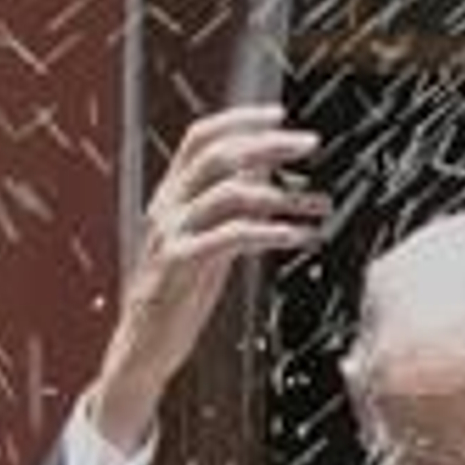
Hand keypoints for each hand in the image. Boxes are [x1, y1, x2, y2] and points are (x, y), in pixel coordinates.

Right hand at [91, 106, 327, 451]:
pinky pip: (230, 237)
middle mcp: (167, 207)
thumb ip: (230, 213)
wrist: (144, 349)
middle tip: (311, 144)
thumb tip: (266, 178)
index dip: (239, 121)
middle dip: (268, 145)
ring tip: (320, 205)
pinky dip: (269, 231)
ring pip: (229, 194)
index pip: (200, 139)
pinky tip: (300, 235)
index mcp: (171, 196)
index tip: (280, 115)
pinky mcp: (179, 266)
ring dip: (283, 195)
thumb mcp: (209, 246)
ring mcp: (171, 235)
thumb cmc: (179, 299)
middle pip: (218, 156)